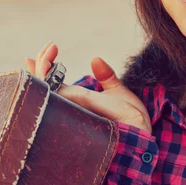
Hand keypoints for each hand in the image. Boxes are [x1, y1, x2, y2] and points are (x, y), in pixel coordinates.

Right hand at [25, 42, 151, 133]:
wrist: (142, 136)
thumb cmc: (131, 121)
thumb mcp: (118, 94)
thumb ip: (106, 77)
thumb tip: (94, 59)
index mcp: (78, 101)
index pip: (52, 83)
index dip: (43, 66)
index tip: (46, 48)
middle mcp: (70, 108)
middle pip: (43, 85)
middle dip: (43, 63)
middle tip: (51, 47)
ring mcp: (71, 113)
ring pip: (46, 91)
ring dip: (43, 70)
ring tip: (48, 55)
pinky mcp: (75, 116)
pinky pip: (56, 99)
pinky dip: (48, 84)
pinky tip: (45, 70)